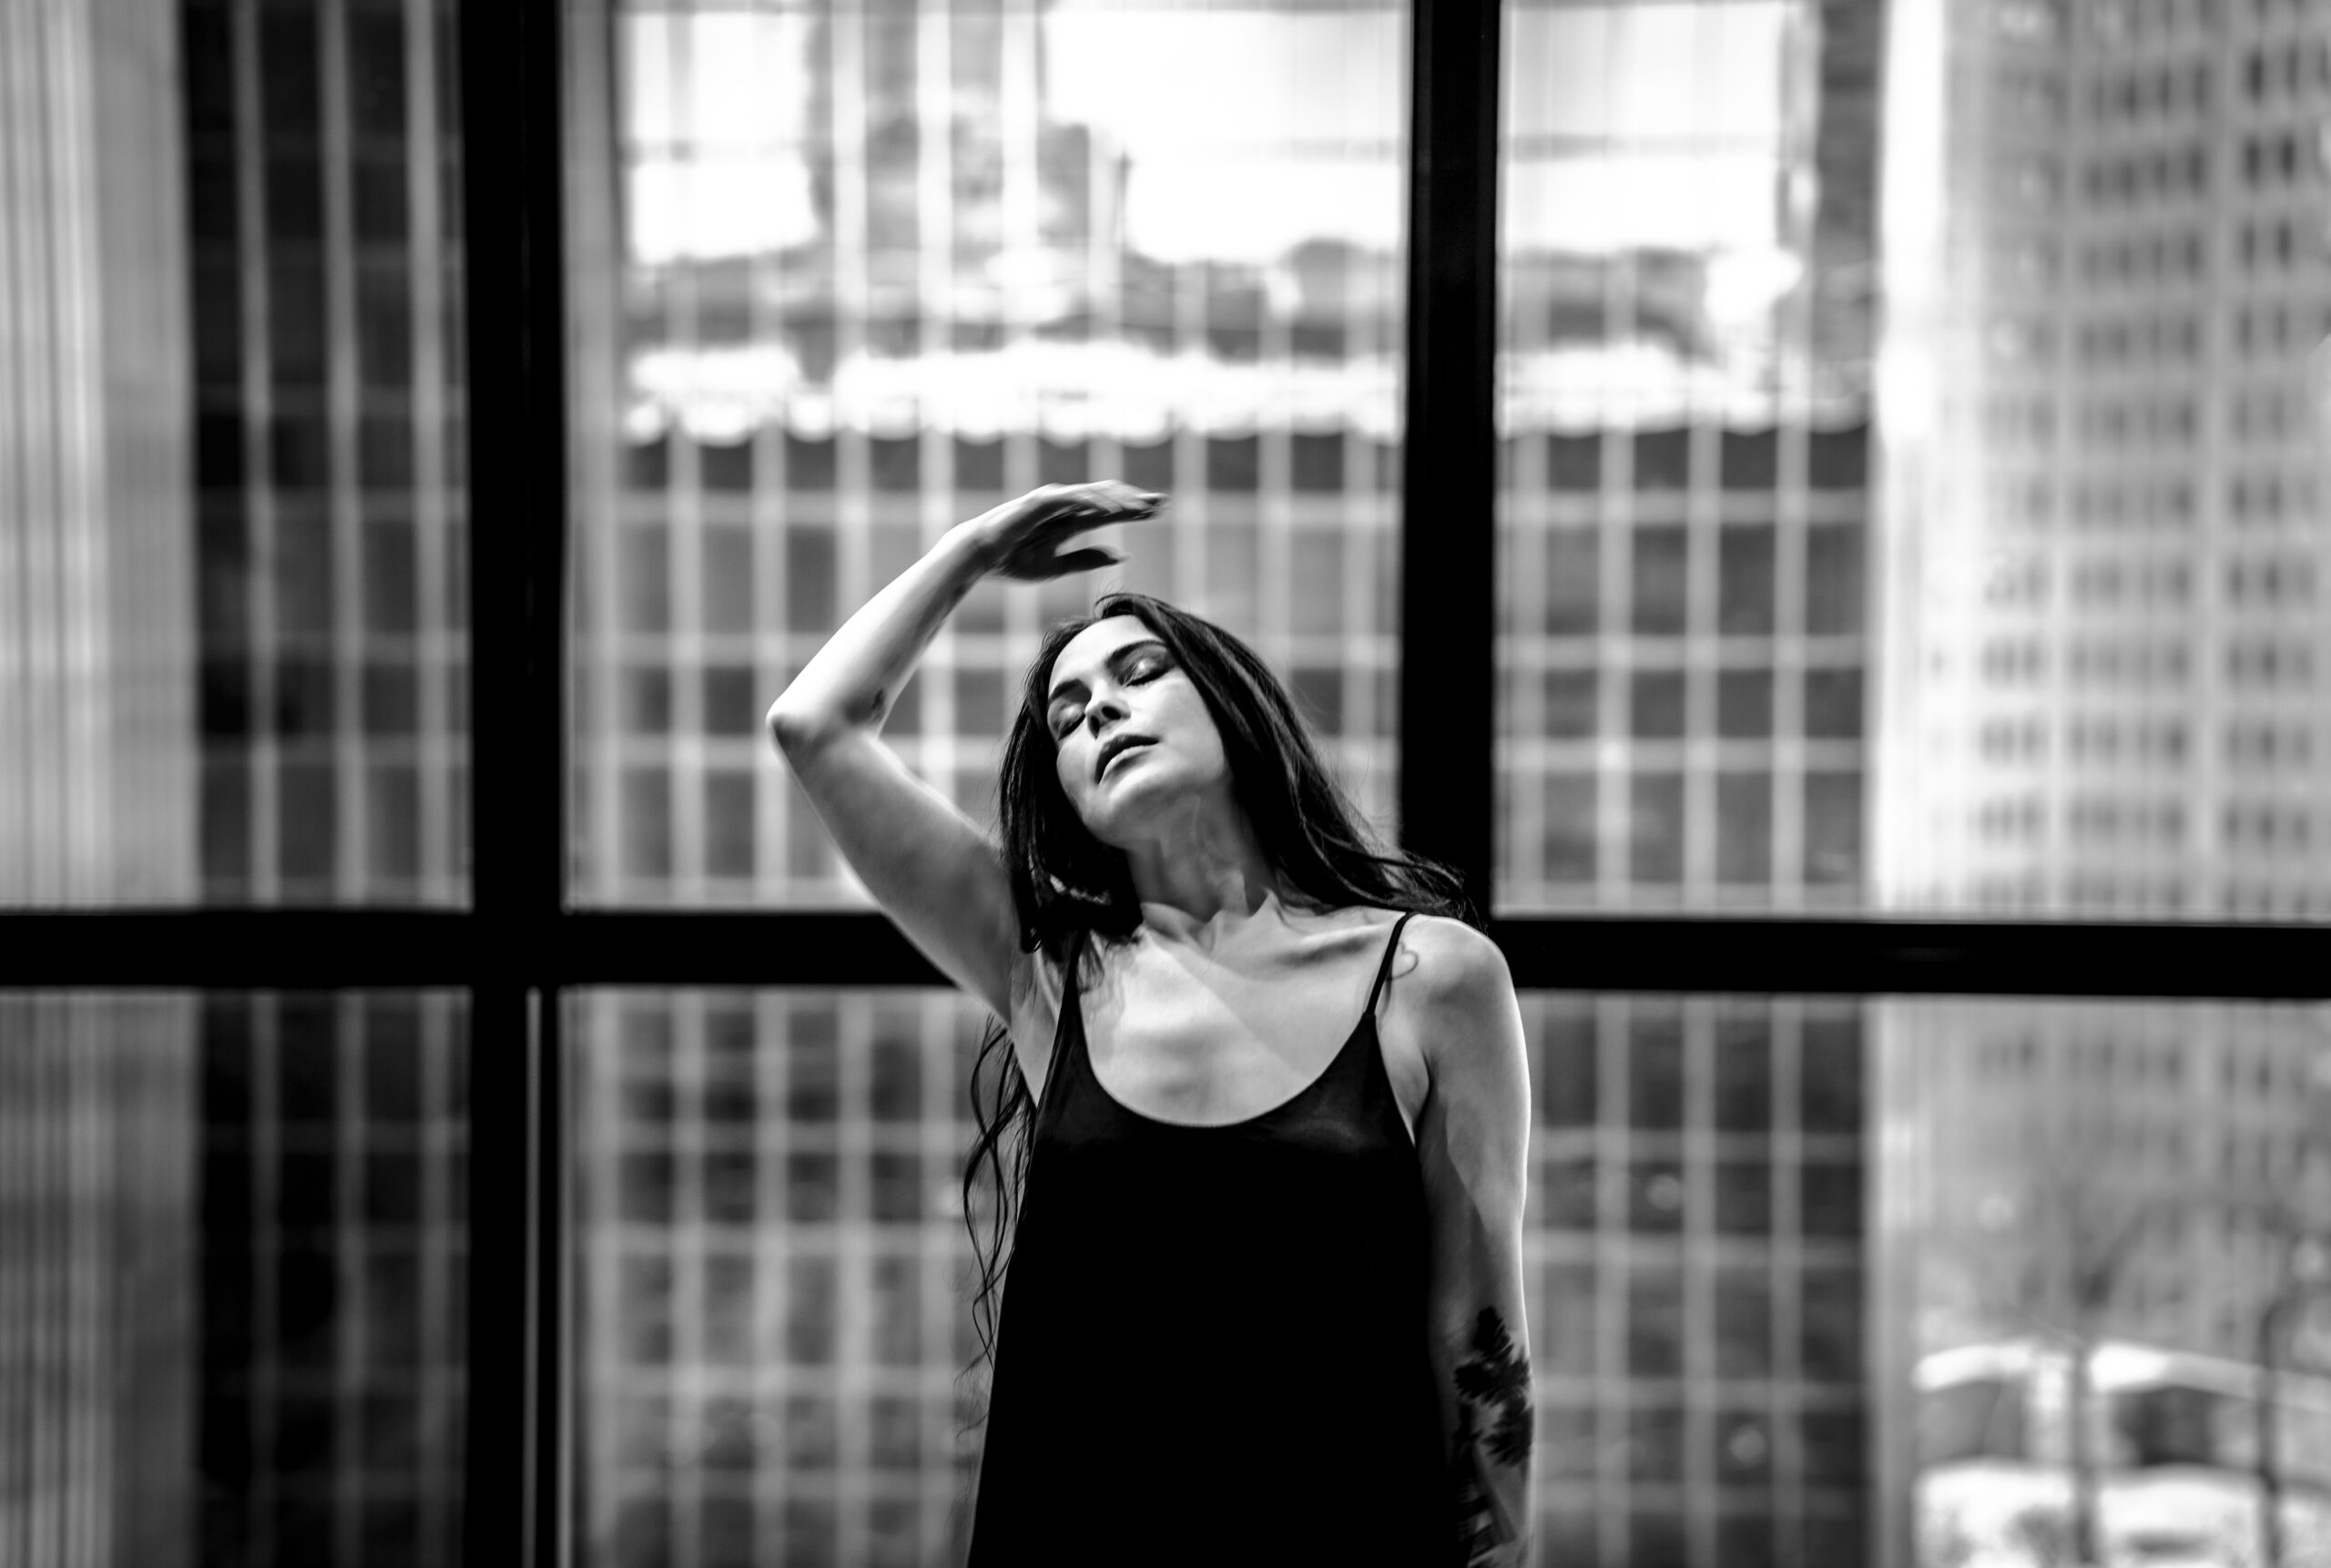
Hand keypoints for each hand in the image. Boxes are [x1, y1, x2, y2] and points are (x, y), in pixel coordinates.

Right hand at [958, 481, 1164, 582]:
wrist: (981, 558)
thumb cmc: (1013, 562)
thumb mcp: (1057, 566)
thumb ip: (1087, 559)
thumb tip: (1122, 556)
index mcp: (1070, 522)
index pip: (1109, 513)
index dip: (1134, 511)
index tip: (1158, 512)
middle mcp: (1066, 507)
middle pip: (1109, 498)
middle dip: (1136, 500)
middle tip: (1163, 503)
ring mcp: (1054, 501)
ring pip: (1095, 494)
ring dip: (1121, 499)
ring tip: (1144, 508)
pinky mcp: (1041, 502)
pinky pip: (1074, 499)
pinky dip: (1094, 502)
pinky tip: (1113, 510)